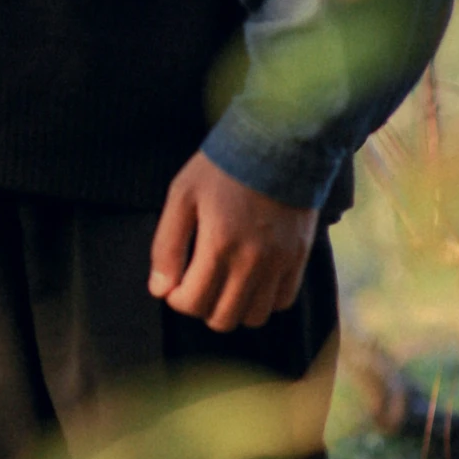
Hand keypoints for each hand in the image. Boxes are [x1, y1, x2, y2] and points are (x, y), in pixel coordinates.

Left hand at [149, 151, 315, 332]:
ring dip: (235, 307)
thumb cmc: (222, 165)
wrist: (277, 140)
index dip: (177, 299)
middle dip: (203, 306)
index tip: (176, 284)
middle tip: (199, 282)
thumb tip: (159, 290)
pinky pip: (283, 301)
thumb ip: (167, 244)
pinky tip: (253, 277)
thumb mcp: (182, 194)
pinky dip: (265, 299)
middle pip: (223, 319)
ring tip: (225, 282)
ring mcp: (279, 262)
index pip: (194, 303)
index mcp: (218, 245)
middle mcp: (251, 261)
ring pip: (254, 317)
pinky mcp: (299, 257)